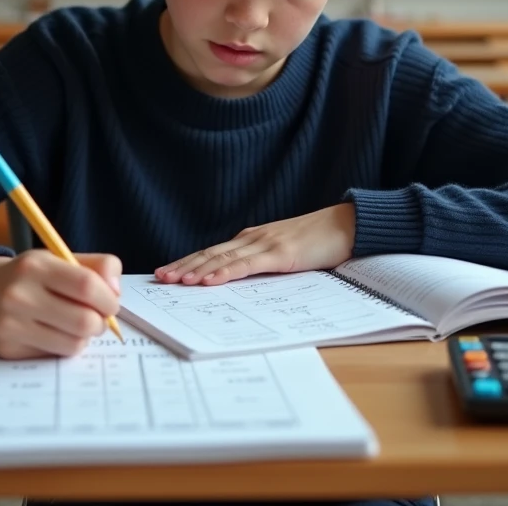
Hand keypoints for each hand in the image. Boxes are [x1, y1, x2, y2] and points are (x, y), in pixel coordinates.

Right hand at [0, 250, 121, 358]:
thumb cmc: (34, 276)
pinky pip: (56, 355)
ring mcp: (10, 325)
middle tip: (97, 318)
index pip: (87, 286)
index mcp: (35, 266)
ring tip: (75, 325)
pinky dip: (64, 346)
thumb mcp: (61, 259)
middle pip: (84, 321)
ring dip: (84, 337)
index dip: (108, 299)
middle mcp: (18, 295)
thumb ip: (97, 267)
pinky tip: (53, 333)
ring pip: (74, 344)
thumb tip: (116, 293)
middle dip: (100, 323)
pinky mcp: (8, 349)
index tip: (111, 304)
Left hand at [154, 203, 355, 285]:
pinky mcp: (281, 253)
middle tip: (159, 278)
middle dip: (184, 266)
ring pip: (224, 258)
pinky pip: (248, 265)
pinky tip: (210, 281)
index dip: (188, 262)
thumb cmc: (320, 241)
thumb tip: (241, 281)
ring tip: (176, 280)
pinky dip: (226, 273)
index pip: (213, 252)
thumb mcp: (284, 253)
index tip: (167, 271)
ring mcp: (266, 244)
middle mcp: (253, 238)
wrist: (348, 225)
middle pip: (211, 253)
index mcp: (252, 239)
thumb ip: (263, 263)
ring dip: (197, 270)